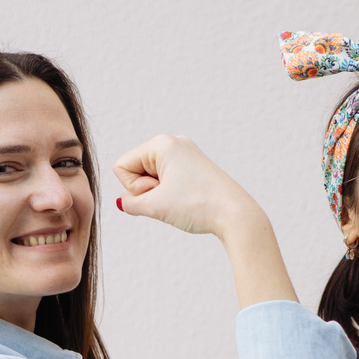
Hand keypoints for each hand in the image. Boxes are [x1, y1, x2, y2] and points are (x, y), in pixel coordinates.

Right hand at [112, 135, 267, 242]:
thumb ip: (130, 203)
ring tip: (182, 201)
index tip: (158, 193)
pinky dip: (172, 194)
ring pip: (153, 177)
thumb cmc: (198, 206)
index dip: (133, 187)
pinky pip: (169, 180)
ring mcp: (187, 154)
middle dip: (147, 189)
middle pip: (137, 169)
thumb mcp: (155, 206)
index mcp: (162, 143)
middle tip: (173, 198)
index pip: (122, 166)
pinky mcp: (196, 167)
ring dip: (160, 194)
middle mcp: (174, 143)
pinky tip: (188, 201)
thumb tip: (123, 202)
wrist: (236, 215)